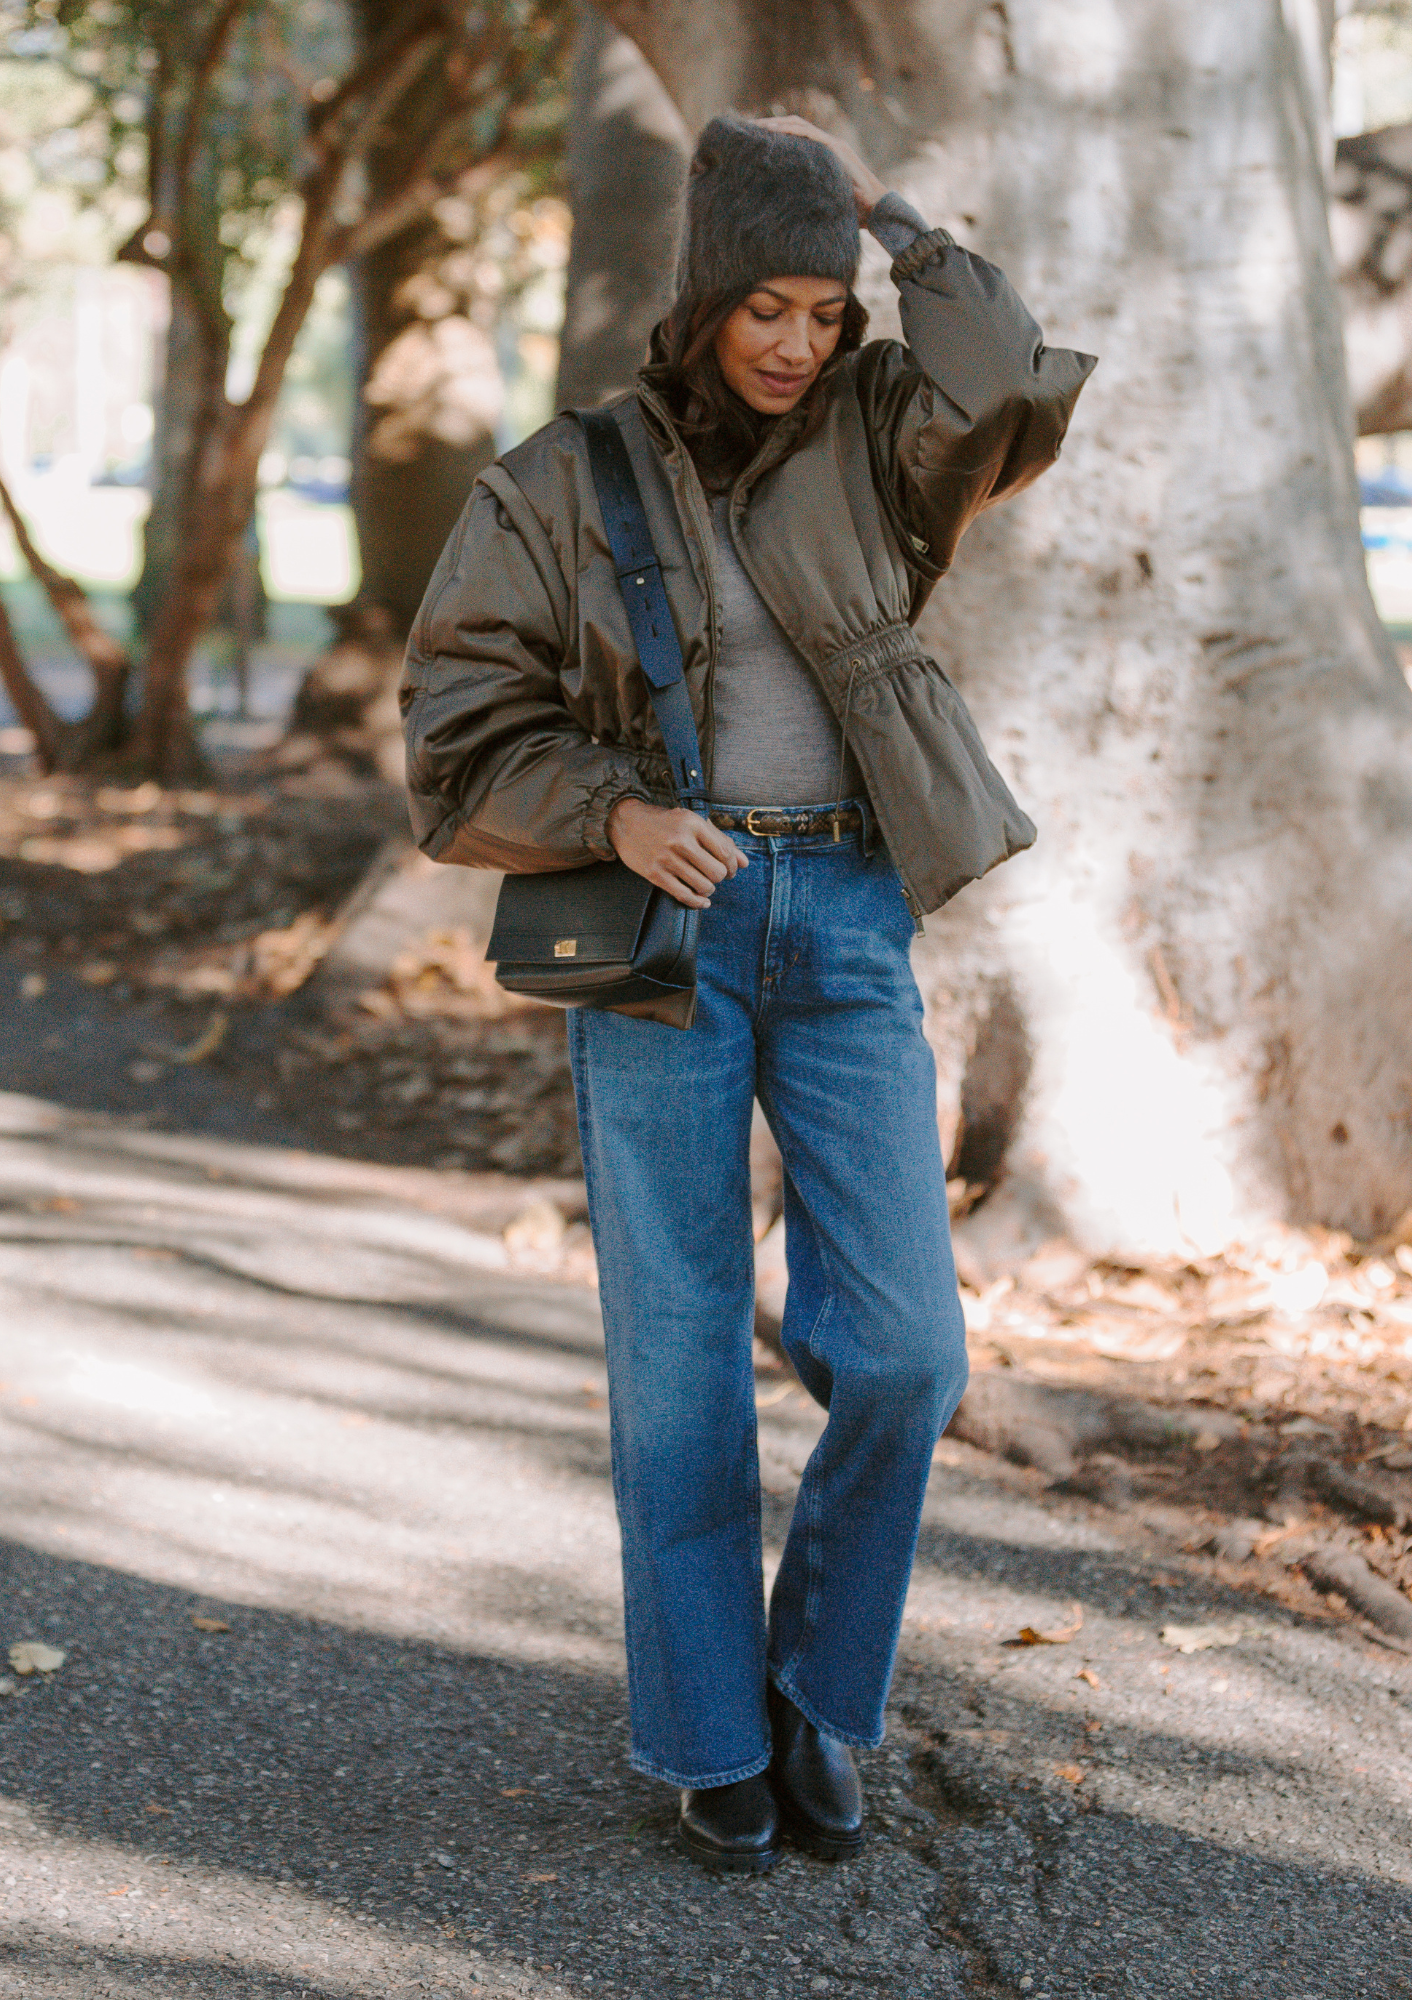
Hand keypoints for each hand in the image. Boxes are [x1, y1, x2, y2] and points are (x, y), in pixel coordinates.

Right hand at [607, 797, 747, 908]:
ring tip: (705, 884)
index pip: (725, 852)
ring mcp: (666, 858)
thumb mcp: (692, 822)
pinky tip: (701, 901)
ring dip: (708, 889)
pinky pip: (684, 895)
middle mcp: (680, 840)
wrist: (626, 822)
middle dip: (720, 878)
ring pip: (702, 885)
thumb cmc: (664, 822)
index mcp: (692, 823)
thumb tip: (744, 863)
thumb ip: (720, 840)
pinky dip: (697, 902)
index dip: (732, 866)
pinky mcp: (655, 874)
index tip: (730, 870)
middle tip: (716, 876)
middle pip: (716, 872)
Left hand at [749, 114, 887, 221]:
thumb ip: (804, 195)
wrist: (876, 211)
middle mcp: (826, 145)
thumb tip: (777, 206)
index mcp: (821, 155)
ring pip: (798, 126)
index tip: (750, 140)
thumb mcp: (819, 202)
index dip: (772, 135)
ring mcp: (832, 145)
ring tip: (754, 128)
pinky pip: (810, 135)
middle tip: (745, 129)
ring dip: (775, 124)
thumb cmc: (850, 214)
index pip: (793, 137)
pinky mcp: (837, 149)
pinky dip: (790, 131)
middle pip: (792, 127)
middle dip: (769, 126)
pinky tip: (773, 132)